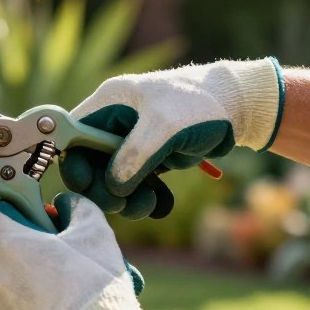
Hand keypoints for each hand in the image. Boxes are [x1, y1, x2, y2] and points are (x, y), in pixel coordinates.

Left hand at [0, 192, 166, 309]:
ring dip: (23, 279)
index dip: (13, 210)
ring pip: (5, 281)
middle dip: (20, 246)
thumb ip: (75, 205)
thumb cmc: (94, 281)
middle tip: (53, 253)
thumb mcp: (94, 229)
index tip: (33, 217)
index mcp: (11, 241)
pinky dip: (26, 309)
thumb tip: (64, 204)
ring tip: (59, 289)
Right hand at [60, 59, 283, 215]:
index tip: (87, 185)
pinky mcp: (148, 158)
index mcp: (108, 103)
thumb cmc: (200, 104)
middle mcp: (113, 122)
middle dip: (104, 187)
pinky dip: (144, 199)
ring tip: (149, 206)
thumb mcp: (166, 126)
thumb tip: (112, 186)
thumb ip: (135, 155)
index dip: (74, 162)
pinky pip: (135, 186)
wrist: (237, 107)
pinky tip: (160, 204)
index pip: (72, 136)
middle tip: (123, 204)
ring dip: (127, 199)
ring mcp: (130, 142)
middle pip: (89, 164)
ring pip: (112, 180)